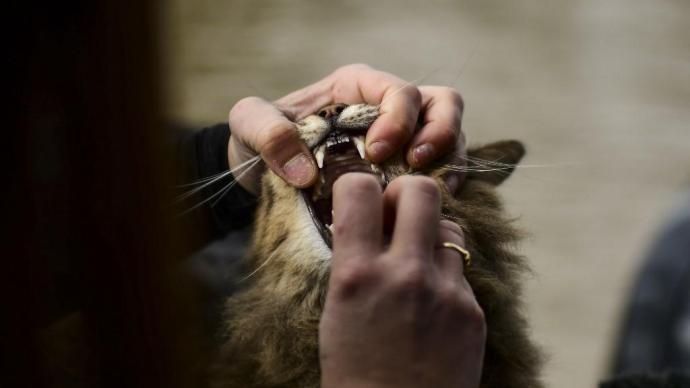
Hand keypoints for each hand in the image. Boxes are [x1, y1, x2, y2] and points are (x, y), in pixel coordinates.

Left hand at [227, 64, 465, 193]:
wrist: (260, 171)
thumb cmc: (258, 138)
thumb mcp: (249, 125)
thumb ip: (268, 133)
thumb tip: (306, 173)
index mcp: (357, 86)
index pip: (399, 91)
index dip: (397, 120)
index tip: (375, 154)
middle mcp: (386, 107)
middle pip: (442, 103)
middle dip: (439, 132)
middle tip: (415, 165)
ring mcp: (402, 138)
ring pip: (451, 135)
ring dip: (448, 161)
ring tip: (433, 191)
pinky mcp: (404, 170)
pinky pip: (440, 169)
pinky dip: (442, 185)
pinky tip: (429, 208)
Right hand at [319, 173, 485, 387]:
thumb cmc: (354, 374)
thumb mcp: (337, 312)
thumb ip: (353, 262)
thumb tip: (365, 222)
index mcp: (357, 275)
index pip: (359, 189)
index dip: (355, 184)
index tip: (357, 196)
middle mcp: (405, 275)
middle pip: (421, 190)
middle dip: (406, 193)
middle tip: (396, 215)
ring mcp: (445, 292)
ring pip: (449, 227)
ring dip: (430, 233)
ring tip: (416, 261)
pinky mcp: (472, 312)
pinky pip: (460, 271)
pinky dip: (444, 275)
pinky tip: (431, 304)